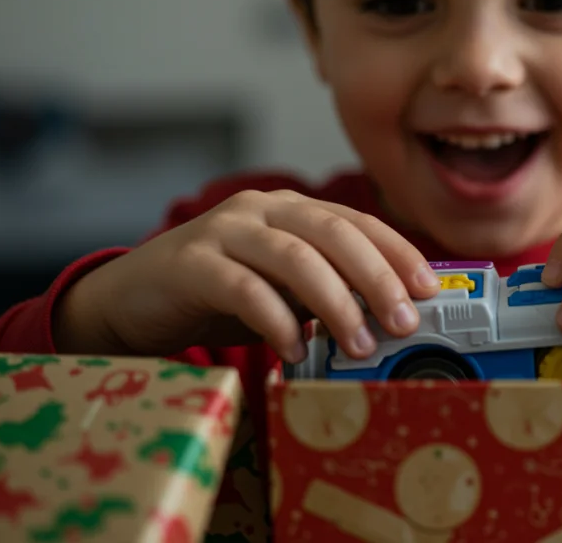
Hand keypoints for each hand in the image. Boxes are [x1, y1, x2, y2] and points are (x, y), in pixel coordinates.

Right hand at [55, 189, 439, 362]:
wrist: (130, 301)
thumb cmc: (217, 297)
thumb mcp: (281, 290)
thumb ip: (325, 293)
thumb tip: (392, 320)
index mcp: (291, 210)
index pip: (357, 222)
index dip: (398, 252)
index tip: (430, 289)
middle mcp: (261, 210)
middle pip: (333, 233)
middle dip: (377, 277)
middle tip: (405, 321)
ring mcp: (224, 230)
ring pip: (294, 257)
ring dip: (334, 303)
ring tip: (359, 344)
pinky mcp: (190, 262)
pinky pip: (244, 288)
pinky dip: (275, 321)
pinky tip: (294, 351)